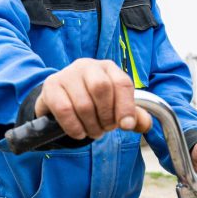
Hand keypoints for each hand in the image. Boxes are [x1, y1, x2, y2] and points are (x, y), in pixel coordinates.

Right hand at [34, 58, 151, 139]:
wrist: (60, 101)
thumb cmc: (92, 102)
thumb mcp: (114, 107)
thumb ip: (133, 116)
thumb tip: (145, 124)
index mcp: (108, 68)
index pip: (122, 83)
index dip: (126, 107)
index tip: (125, 126)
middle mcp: (87, 65)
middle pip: (101, 89)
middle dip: (106, 116)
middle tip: (105, 128)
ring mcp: (67, 74)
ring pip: (83, 103)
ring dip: (91, 126)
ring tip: (93, 131)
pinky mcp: (51, 86)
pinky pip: (64, 110)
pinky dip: (74, 127)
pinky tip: (79, 132)